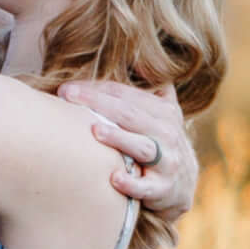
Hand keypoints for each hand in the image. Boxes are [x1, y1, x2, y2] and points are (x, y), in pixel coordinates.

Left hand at [63, 79, 196, 221]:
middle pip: (130, 114)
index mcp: (163, 112)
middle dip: (97, 103)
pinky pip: (147, 186)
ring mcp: (167, 161)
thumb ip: (153, 89)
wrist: (182, 184)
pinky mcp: (163, 187)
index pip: (126, 95)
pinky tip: (114, 178)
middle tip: (67, 96)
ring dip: (119, 138)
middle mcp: (167, 133)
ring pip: (141, 147)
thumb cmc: (160, 143)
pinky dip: (132, 183)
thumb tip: (139, 61)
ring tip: (95, 130)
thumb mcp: (163, 113)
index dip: (96, 88)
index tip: (67, 88)